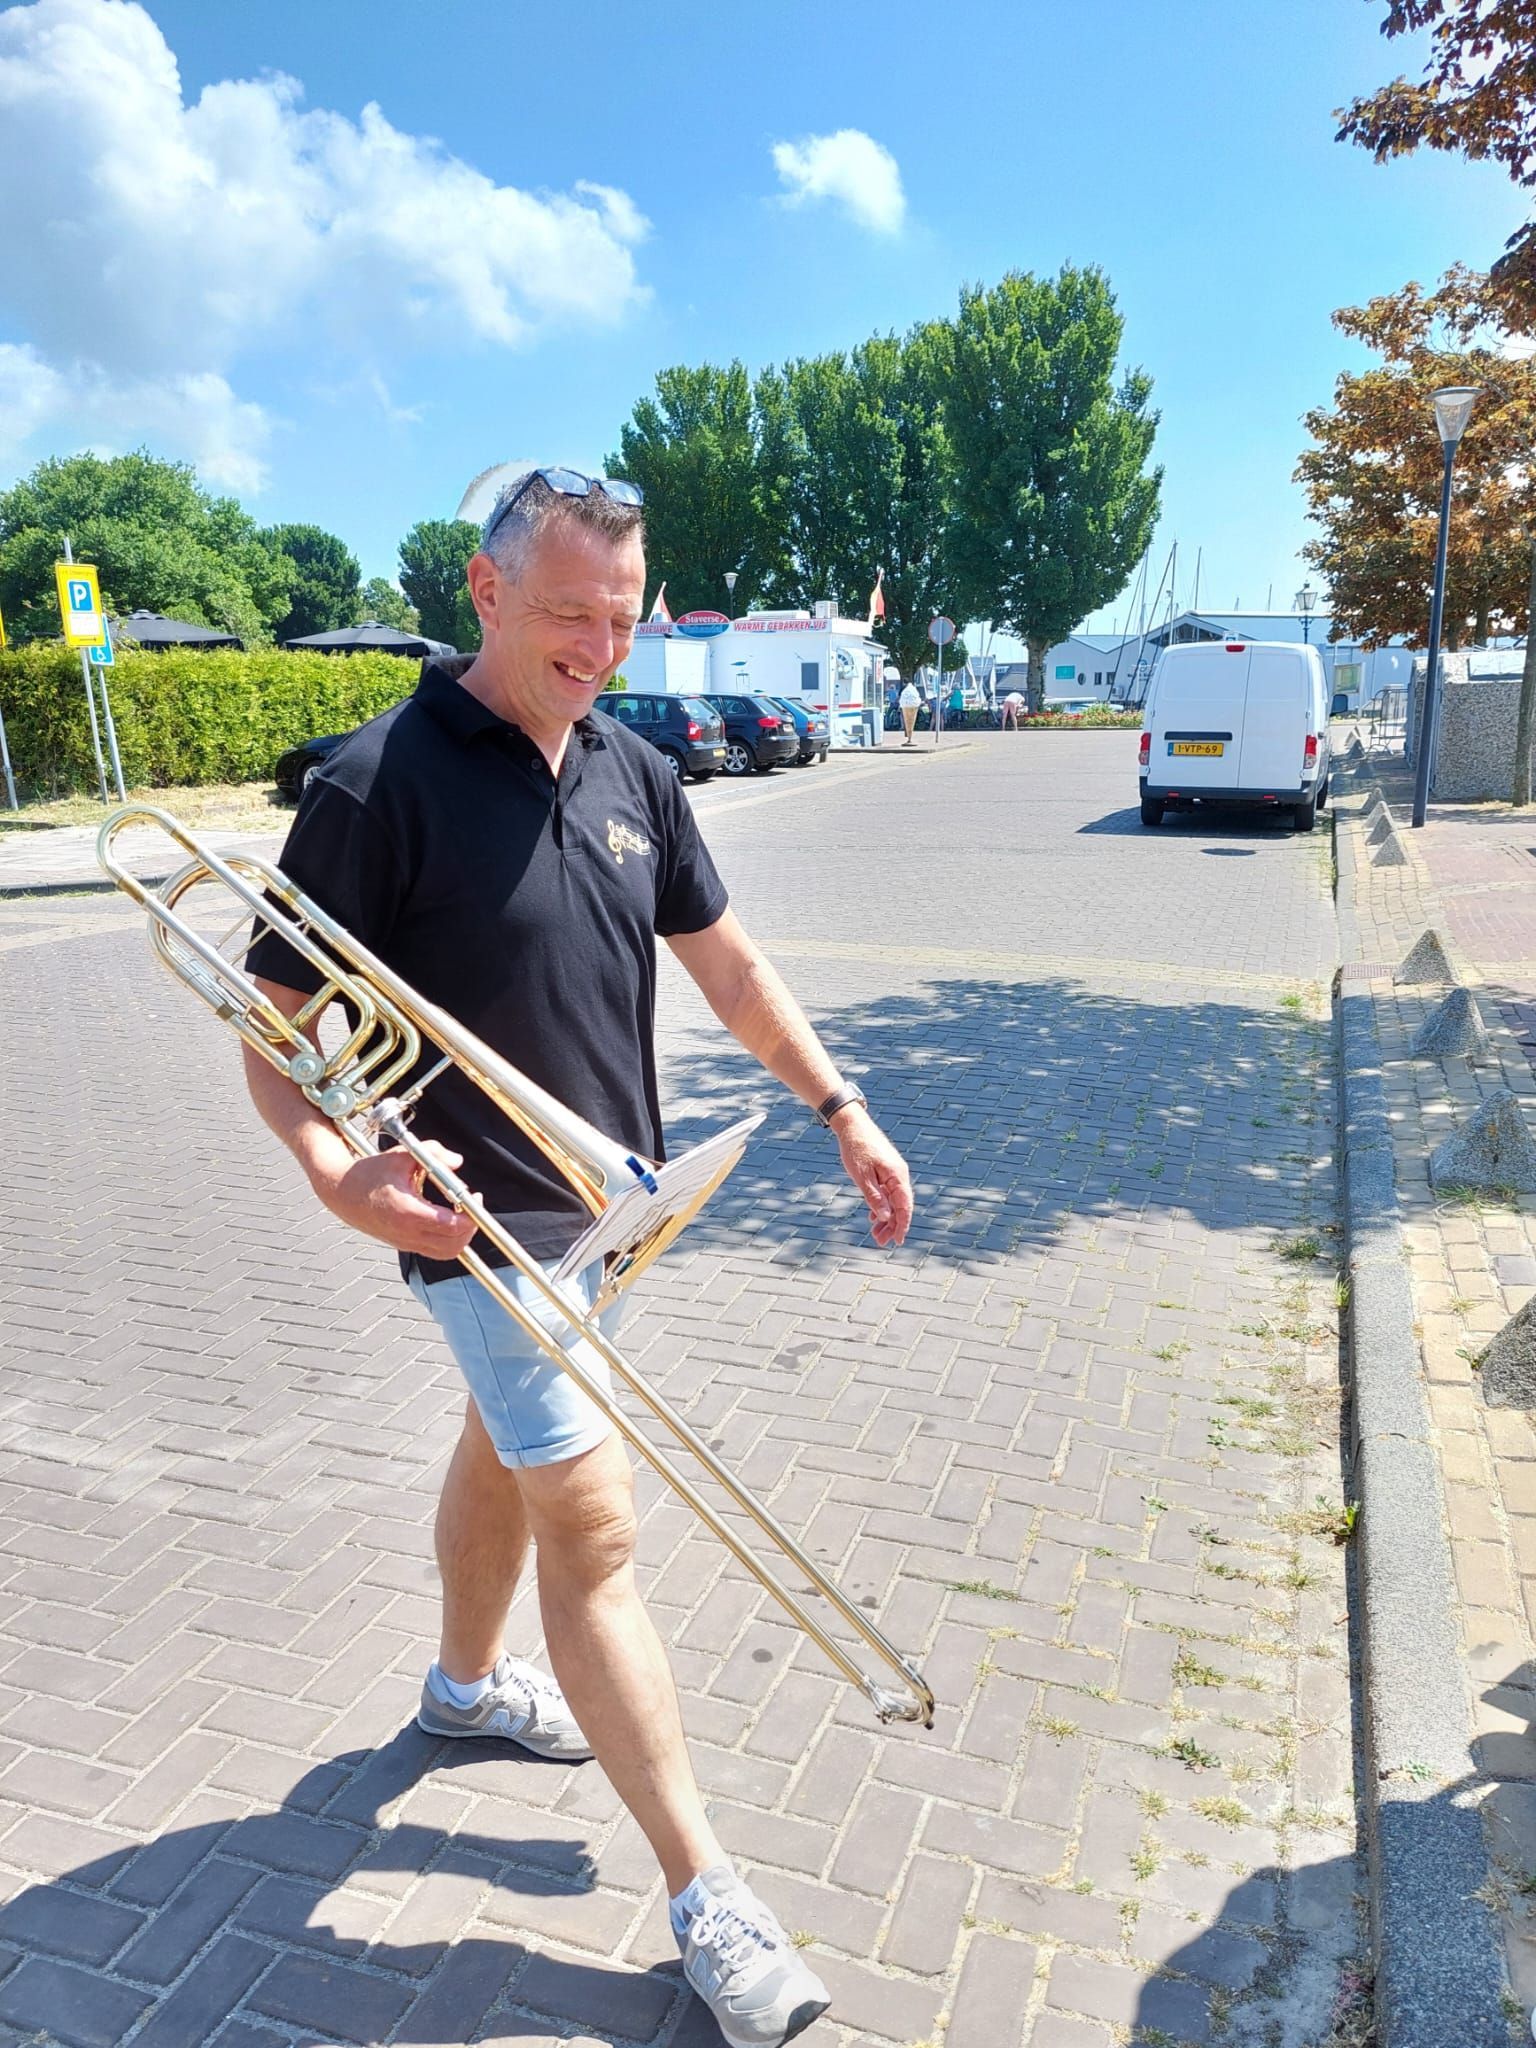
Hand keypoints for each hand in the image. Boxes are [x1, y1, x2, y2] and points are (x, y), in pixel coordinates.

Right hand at [309, 1141, 479, 1259]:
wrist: (341, 1193)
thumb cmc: (371, 1173)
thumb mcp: (402, 1155)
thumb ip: (434, 1153)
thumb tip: (457, 1162)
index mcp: (408, 1212)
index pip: (451, 1226)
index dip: (470, 1215)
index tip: (475, 1197)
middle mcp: (407, 1233)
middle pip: (454, 1245)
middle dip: (470, 1227)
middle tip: (472, 1205)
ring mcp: (405, 1242)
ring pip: (446, 1253)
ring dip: (461, 1237)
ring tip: (462, 1214)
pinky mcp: (403, 1245)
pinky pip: (435, 1251)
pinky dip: (448, 1241)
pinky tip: (448, 1218)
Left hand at [831, 1106, 913, 1247]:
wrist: (852, 1125)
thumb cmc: (856, 1149)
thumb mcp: (861, 1177)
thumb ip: (874, 1197)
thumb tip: (886, 1217)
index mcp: (897, 1176)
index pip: (904, 1206)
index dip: (902, 1225)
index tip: (898, 1241)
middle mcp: (899, 1175)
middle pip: (901, 1206)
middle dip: (892, 1225)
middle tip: (880, 1242)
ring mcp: (893, 1172)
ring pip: (894, 1200)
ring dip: (886, 1218)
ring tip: (876, 1234)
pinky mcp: (886, 1171)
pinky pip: (888, 1193)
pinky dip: (882, 1206)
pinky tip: (873, 1218)